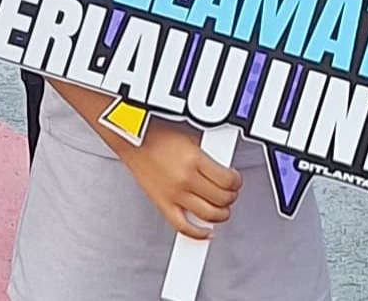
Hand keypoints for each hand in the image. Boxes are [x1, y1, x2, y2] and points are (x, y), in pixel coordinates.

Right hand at [119, 120, 240, 237]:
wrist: (131, 137)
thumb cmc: (156, 134)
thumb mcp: (190, 137)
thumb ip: (207, 156)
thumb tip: (224, 170)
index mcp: (193, 159)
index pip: (227, 180)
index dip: (236, 181)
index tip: (235, 179)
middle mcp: (185, 178)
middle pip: (221, 199)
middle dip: (231, 196)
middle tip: (230, 192)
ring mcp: (174, 194)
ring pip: (208, 215)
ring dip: (221, 214)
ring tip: (221, 208)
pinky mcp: (163, 204)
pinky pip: (183, 227)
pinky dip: (198, 233)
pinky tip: (206, 231)